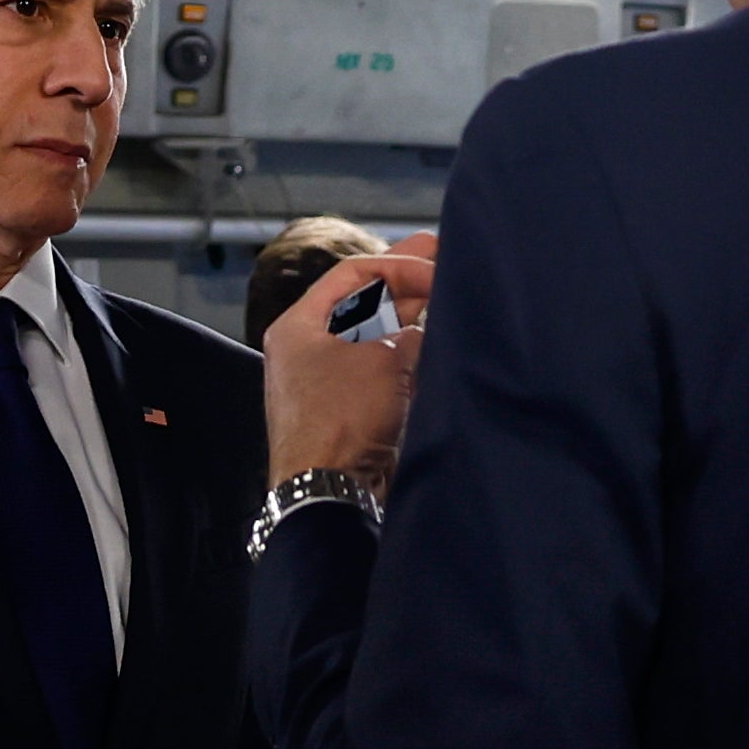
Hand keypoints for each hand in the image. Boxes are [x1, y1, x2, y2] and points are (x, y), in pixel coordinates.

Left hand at [262, 235, 435, 494]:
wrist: (329, 492)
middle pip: (364, 303)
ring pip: (376, 337)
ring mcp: (329, 382)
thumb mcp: (383, 360)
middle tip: (444, 257)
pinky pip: (381, 372)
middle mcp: (309, 349)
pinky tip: (436, 346)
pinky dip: (407, 359)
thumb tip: (424, 330)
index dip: (398, 264)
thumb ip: (409, 333)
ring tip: (449, 299)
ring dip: (411, 320)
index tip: (436, 264)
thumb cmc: (340, 421)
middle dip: (407, 283)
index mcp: (300, 326)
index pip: (353, 275)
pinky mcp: (349, 412)